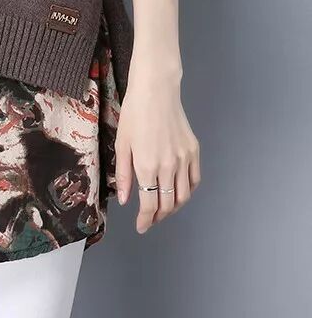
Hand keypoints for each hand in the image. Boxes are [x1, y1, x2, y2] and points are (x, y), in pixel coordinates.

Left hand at [114, 70, 200, 233]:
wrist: (156, 90)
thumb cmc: (134, 114)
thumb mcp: (122, 144)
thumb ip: (124, 174)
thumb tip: (125, 200)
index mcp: (147, 165)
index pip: (150, 204)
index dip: (145, 220)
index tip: (141, 226)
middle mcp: (169, 166)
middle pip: (167, 204)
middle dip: (158, 216)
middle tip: (150, 219)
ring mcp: (184, 159)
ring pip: (183, 196)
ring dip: (173, 207)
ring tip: (163, 208)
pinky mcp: (194, 151)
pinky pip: (195, 180)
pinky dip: (188, 191)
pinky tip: (178, 191)